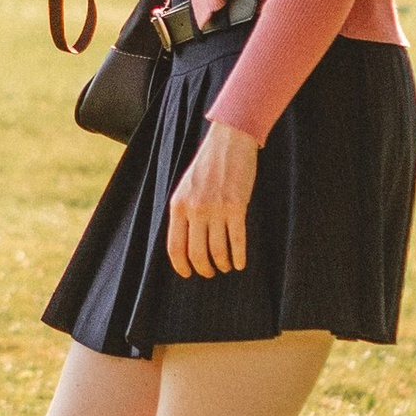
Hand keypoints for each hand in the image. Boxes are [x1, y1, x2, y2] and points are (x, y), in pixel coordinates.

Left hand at [166, 118, 257, 279]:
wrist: (229, 141)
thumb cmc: (208, 165)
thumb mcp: (186, 188)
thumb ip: (184, 213)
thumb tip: (185, 244)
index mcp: (178, 206)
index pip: (175, 246)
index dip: (181, 266)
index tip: (188, 274)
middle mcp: (194, 209)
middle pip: (196, 253)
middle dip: (204, 269)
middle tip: (210, 273)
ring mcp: (216, 209)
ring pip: (218, 250)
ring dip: (222, 264)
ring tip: (226, 266)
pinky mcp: (236, 207)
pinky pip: (237, 241)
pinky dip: (239, 256)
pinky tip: (240, 263)